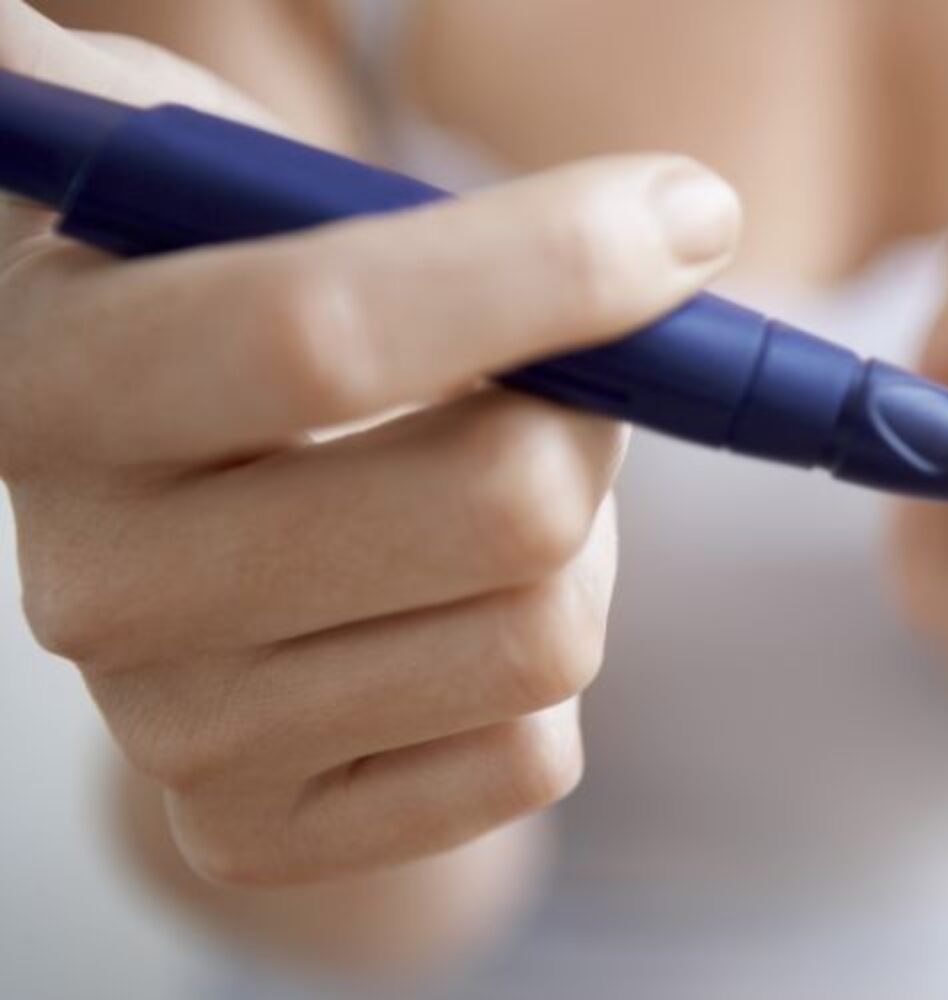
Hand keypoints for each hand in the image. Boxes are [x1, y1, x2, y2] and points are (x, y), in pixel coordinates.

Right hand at [0, 7, 740, 884]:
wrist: (166, 505)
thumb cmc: (232, 303)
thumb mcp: (253, 192)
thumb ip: (393, 188)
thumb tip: (676, 225)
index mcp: (57, 374)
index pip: (327, 331)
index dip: (546, 270)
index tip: (686, 220)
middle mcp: (92, 581)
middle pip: (503, 508)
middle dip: (594, 416)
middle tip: (576, 378)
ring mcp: (171, 732)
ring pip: (544, 638)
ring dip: (575, 548)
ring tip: (484, 497)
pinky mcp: (256, 835)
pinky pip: (529, 757)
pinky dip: (537, 666)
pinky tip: (453, 609)